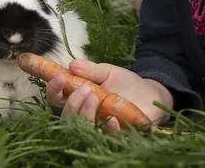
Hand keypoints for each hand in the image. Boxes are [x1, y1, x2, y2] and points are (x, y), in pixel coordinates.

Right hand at [46, 60, 172, 130]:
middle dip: (71, 104)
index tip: (58, 78)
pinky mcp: (116, 137)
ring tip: (94, 98)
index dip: (53, 91)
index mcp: (79, 99)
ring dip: (84, 115)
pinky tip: (113, 119)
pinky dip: (108, 130)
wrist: (150, 93)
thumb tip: (72, 65)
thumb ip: (91, 70)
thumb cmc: (125, 83)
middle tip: (84, 89)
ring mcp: (99, 128)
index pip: (57, 100)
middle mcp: (84, 116)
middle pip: (66, 118)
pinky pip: (106, 139)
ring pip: (82, 130)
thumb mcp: (108, 72)